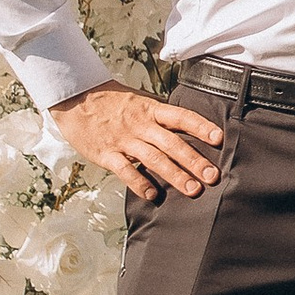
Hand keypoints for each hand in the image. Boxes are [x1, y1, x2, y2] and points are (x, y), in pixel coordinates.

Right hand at [52, 83, 224, 199]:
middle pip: (172, 143)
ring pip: (153, 159)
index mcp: (150, 110)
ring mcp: (124, 140)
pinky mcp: (106, 153)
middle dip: (194, 160)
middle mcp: (140, 125)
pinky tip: (153, 195)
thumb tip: (186, 129)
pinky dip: (139, 183)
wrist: (75, 99)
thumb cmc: (110, 102)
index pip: (181, 117)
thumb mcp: (139, 101)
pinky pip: (125, 170)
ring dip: (175, 175)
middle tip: (212, 176)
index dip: (201, 127)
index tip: (219, 139)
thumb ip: (160, 117)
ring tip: (192, 190)